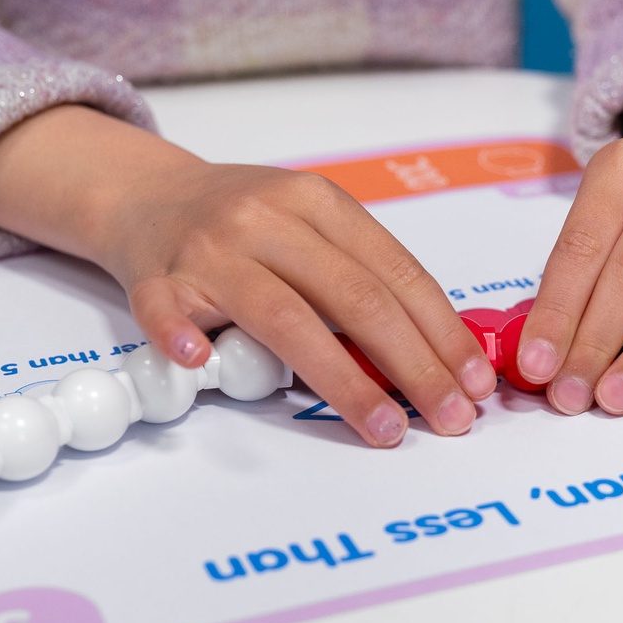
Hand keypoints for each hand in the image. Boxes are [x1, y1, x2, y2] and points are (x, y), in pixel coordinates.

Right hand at [0, 106, 495, 445]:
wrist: (147, 194)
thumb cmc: (245, 223)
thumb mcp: (312, 227)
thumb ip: (362, 277)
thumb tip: (438, 354)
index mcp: (320, 203)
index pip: (398, 274)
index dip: (443, 332)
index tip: (474, 381)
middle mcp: (270, 218)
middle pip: (356, 299)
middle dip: (414, 366)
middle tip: (450, 418)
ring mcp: (211, 247)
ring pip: (285, 317)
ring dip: (343, 379)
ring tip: (386, 428)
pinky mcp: (154, 275)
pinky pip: (166, 309)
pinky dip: (180, 336)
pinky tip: (201, 363)